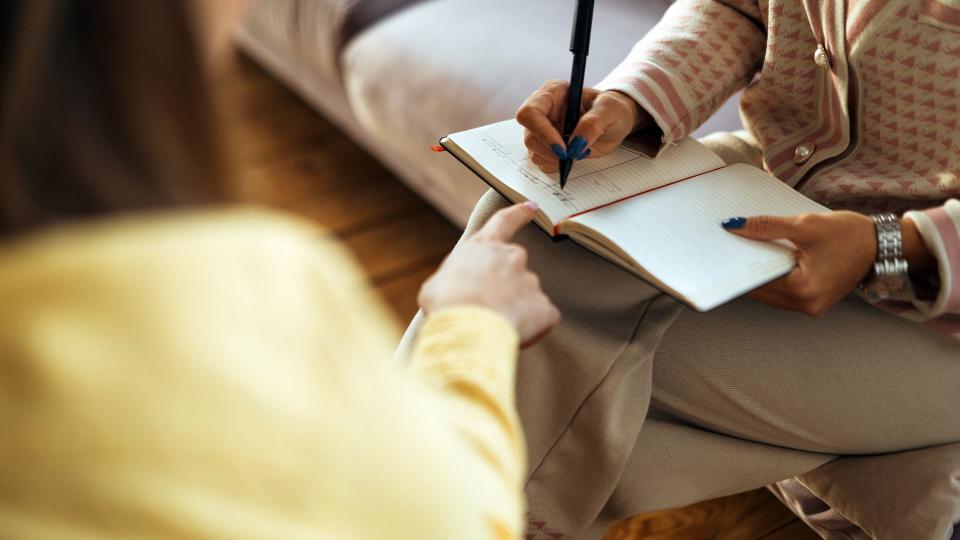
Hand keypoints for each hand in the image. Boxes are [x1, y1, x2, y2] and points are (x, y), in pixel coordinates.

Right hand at [419, 202, 559, 346]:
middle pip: (513, 272)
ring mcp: (531, 282)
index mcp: (485, 246)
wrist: (467, 325)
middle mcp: (513, 258)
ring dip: (513, 310)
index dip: (519, 214)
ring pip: (525, 298)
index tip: (532, 207)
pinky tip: (511, 333)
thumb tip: (460, 292)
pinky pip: (540, 318)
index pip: (505, 222)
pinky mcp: (544, 308)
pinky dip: (529, 327)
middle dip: (503, 289)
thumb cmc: (447, 303)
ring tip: (492, 325)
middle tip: (484, 310)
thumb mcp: (437, 285)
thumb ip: (457, 280)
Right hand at [516, 80, 648, 172]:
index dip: (542, 133)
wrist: (615, 122)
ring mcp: (542, 130)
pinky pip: (542, 162)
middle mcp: (543, 111)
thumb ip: (593, 123)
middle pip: (530, 137)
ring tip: (579, 152)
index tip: (563, 149)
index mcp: (552, 93)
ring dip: (556, 159)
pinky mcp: (546, 147)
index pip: (530, 112)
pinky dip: (557, 165)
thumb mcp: (611, 110)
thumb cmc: (613, 109)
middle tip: (574, 155)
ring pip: (534, 152)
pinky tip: (574, 156)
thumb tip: (575, 144)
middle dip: (551, 152)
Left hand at [723, 212, 876, 315]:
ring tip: (746, 253)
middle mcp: (805, 305)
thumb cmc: (850, 234)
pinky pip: (782, 292)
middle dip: (745, 271)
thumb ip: (767, 227)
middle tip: (729, 249)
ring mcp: (809, 306)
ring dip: (758, 275)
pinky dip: (773, 278)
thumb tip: (735, 226)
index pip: (756, 281)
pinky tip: (766, 260)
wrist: (882, 244)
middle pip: (760, 290)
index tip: (721, 253)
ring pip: (769, 293)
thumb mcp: (805, 225)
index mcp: (803, 289)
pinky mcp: (812, 301)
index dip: (738, 265)